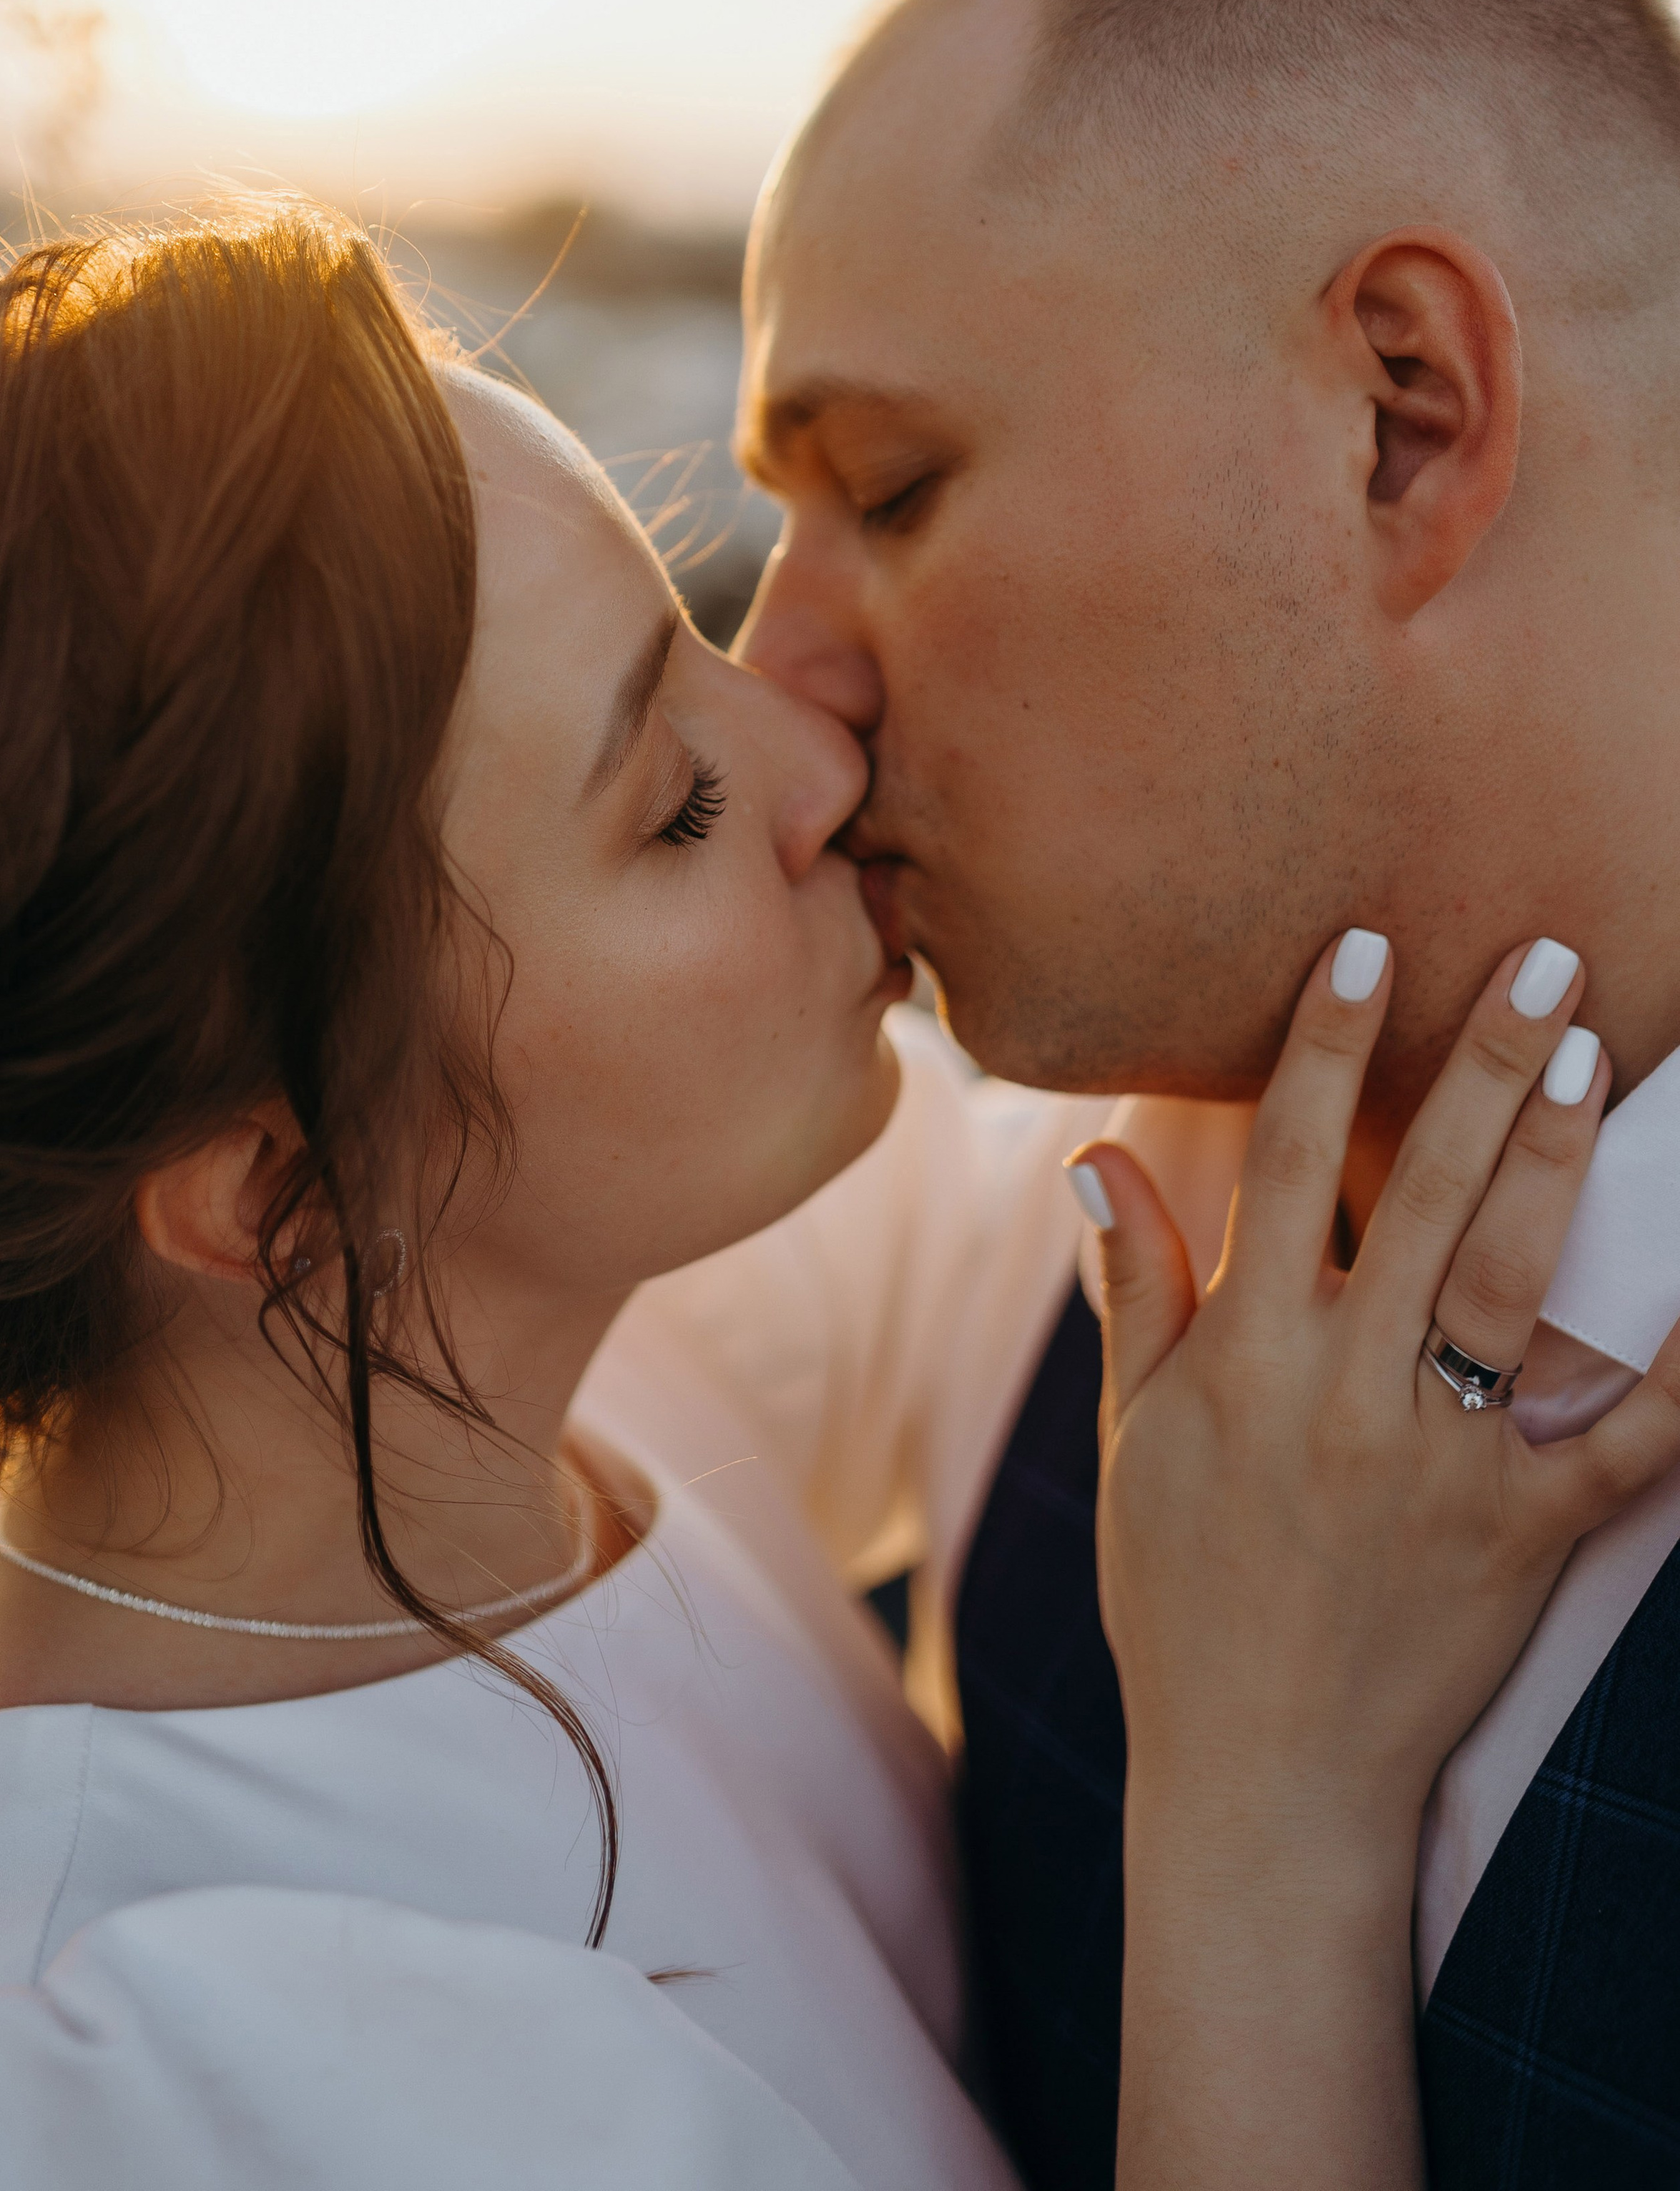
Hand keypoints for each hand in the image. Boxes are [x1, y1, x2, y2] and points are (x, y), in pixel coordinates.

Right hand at [1078, 931, 1679, 1831]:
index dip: (1324, 1045)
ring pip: (1513, 1282)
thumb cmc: (1182, 1597)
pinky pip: (1624, 1440)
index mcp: (1246, 1360)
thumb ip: (1136, 1291)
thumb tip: (1099, 1159)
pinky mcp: (1524, 1533)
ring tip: (1591, 1054)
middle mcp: (1346, 1393)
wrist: (1263, 1777)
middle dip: (1479, 1065)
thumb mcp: (1133, 1440)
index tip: (1367, 944)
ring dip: (1553, 1161)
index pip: (1281, 1162)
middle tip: (1544, 956)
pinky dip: (1679, 1366)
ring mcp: (1442, 1464)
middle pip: (1421, 1195)